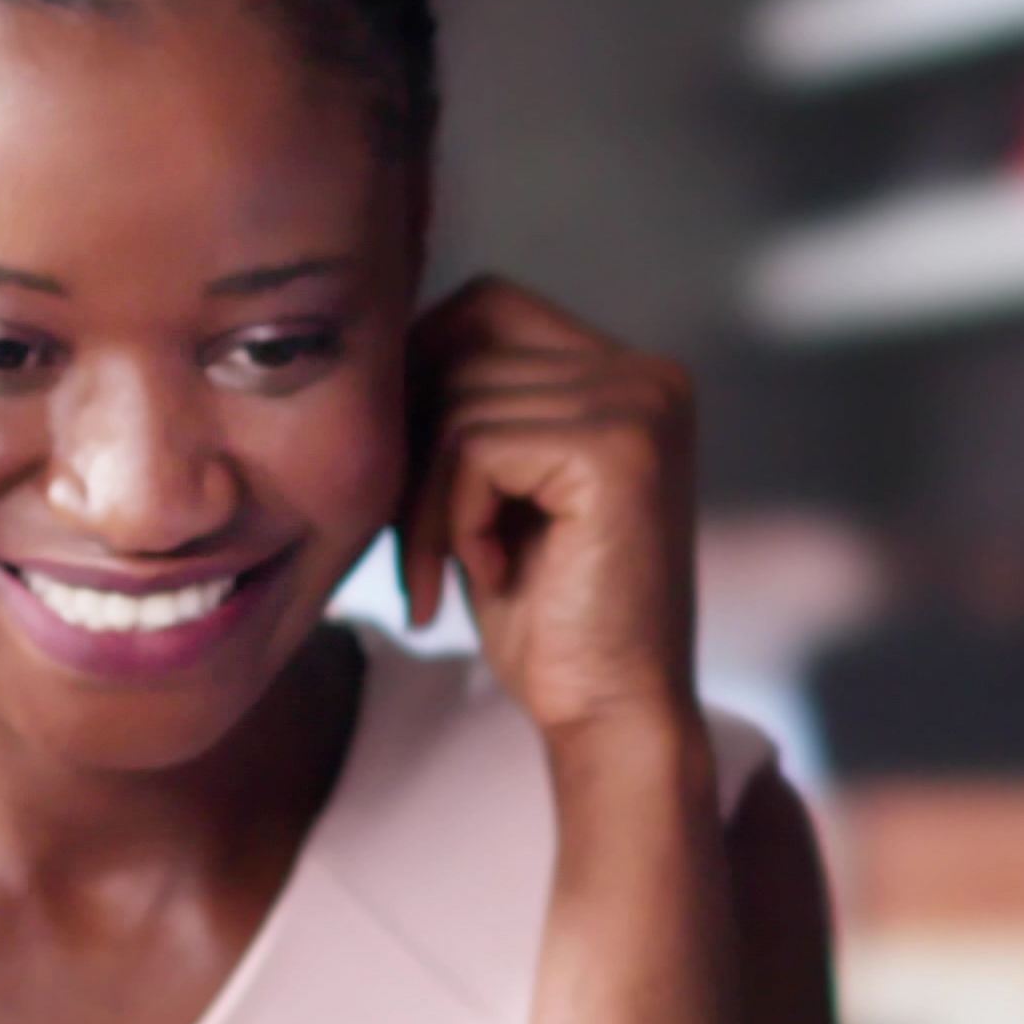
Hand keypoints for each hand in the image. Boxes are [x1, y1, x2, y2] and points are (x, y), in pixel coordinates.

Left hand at [403, 277, 702, 768]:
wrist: (610, 716)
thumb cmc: (546, 617)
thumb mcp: (495, 490)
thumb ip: (464, 406)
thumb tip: (374, 340)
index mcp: (630, 372)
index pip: (485, 306)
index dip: (423, 379)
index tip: (413, 482)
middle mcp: (649, 374)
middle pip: (462, 346)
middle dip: (415, 448)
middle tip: (419, 547)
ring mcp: (641, 406)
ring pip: (457, 402)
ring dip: (427, 500)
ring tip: (455, 571)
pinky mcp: (617, 451)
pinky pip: (473, 447)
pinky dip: (453, 519)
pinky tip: (491, 575)